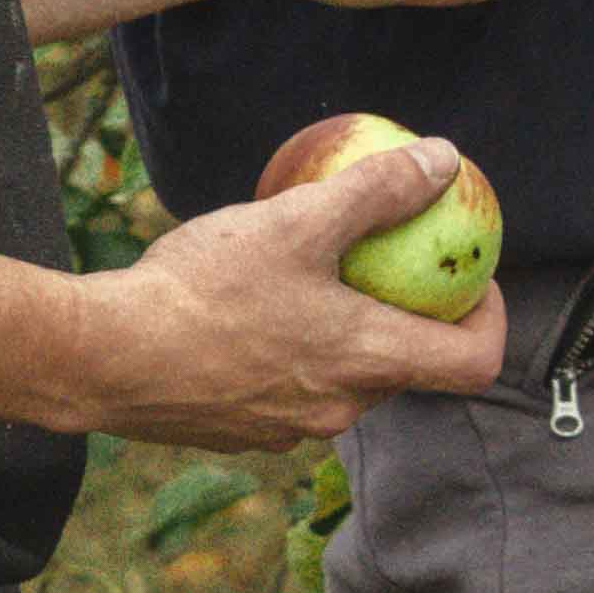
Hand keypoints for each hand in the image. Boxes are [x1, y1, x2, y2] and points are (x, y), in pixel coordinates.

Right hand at [31, 136, 506, 450]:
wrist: (103, 358)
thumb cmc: (203, 289)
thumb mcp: (297, 220)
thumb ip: (377, 190)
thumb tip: (443, 160)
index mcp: (367, 362)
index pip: (474, 364)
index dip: (490, 319)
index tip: (473, 277)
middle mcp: (337, 410)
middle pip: (407, 368)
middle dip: (411, 317)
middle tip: (392, 261)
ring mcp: (285, 430)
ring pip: (344, 379)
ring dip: (346, 332)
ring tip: (314, 273)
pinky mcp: (238, 432)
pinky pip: (288, 390)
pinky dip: (292, 351)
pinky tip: (251, 304)